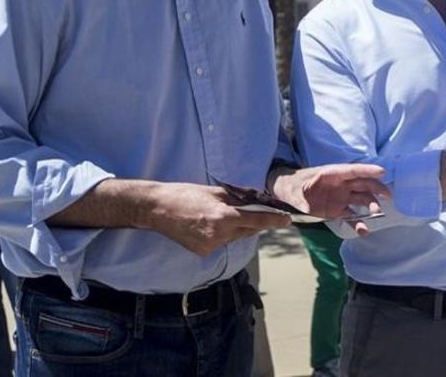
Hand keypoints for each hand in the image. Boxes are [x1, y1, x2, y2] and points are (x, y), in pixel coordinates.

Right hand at [144, 183, 290, 256]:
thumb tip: (257, 203)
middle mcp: (219, 235)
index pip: (257, 221)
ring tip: (222, 215)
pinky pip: (222, 243)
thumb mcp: (216, 192)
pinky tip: (210, 225)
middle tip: (256, 210)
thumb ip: (238, 200)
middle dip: (255, 221)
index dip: (275, 221)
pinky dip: (223, 235)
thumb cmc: (186, 195)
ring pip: (236, 237)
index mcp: (224, 217)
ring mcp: (210, 246)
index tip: (288, 220)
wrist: (157, 209)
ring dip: (238, 228)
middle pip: (249, 230)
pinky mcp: (203, 252)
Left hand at [269, 164, 389, 233]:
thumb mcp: (292, 190)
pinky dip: (359, 223)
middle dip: (376, 188)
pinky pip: (352, 216)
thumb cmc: (291, 185)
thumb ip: (300, 198)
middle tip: (387, 195)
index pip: (353, 171)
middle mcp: (341, 184)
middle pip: (363, 184)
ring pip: (362, 199)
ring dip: (371, 206)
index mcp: (332, 174)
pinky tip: (364, 231)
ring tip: (377, 214)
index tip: (382, 172)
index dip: (367, 170)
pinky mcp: (339, 210)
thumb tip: (306, 206)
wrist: (288, 193)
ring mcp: (341, 197)